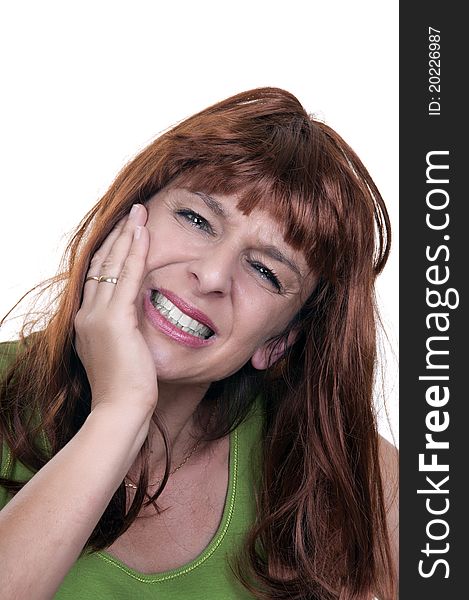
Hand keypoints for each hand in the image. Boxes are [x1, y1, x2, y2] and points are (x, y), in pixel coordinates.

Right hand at [74, 204, 156, 421]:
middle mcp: (86, 316)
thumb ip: (123, 331)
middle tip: (132, 213)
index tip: (124, 234)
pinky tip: (144, 233)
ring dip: (127, 236)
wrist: (121, 411)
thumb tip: (136, 317)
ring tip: (139, 212)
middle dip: (117, 237)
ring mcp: (97, 317)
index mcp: (86, 324)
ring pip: (112, 265)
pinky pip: (127, 277)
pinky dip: (135, 253)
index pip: (97, 278)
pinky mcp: (115, 320)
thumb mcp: (121, 353)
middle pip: (101, 265)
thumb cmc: (126, 389)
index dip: (110, 253)